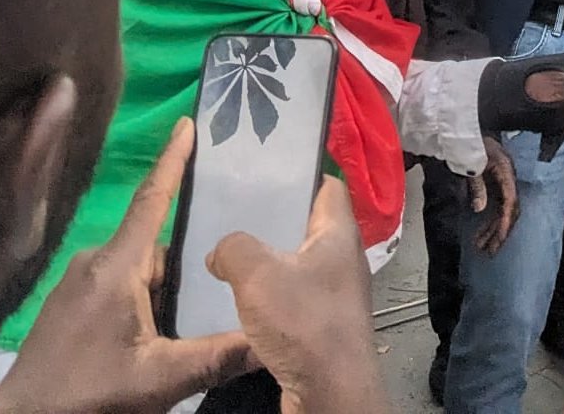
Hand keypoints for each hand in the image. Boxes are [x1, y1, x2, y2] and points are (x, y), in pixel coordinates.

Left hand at [0, 119, 252, 413]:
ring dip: (163, 289)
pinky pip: (118, 286)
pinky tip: (156, 332)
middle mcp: (95, 262)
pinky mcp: (68, 303)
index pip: (152, 200)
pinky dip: (142, 300)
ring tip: (191, 316)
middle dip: (186, 263)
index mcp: (117, 266)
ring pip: (138, 271)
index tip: (187, 123)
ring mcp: (77, 282)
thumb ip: (216, 357)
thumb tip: (270, 342)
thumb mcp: (159, 381)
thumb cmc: (87, 395)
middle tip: (224, 274)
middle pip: (155, 245)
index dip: (172, 160)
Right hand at [207, 177, 386, 413]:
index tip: (265, 172)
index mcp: (339, 231)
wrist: (329, 391)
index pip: (327, 186)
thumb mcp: (259, 274)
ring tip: (227, 255)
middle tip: (234, 213)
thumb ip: (235, 248)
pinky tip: (238, 300)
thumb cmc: (303, 320)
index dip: (300, 174)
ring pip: (296, 263)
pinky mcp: (321, 324)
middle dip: (273, 219)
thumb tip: (221, 247)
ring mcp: (334, 292)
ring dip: (266, 261)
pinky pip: (292, 296)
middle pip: (307, 224)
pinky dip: (268, 295)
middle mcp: (342, 257)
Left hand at [468, 137, 518, 253]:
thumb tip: (479, 209)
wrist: (465, 131)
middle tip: (490, 251)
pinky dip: (488, 221)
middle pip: (509, 209)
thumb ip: (476, 185)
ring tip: (481, 247)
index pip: (510, 200)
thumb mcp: (470, 163)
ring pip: (502, 211)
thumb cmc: (468, 144)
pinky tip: (480, 234)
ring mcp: (501, 182)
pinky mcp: (494, 185)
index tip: (500, 237)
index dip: (506, 220)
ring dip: (493, 230)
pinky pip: (495, 207)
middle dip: (500, 231)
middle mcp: (507, 178)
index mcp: (505, 170)